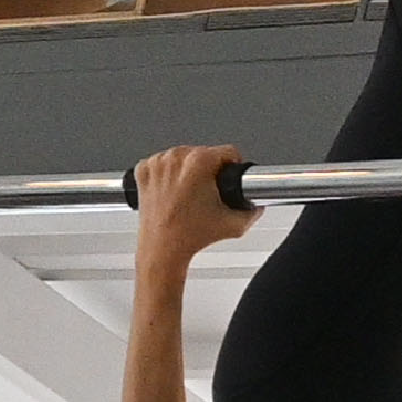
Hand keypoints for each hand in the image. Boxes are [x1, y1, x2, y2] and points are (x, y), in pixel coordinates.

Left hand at [133, 145, 261, 269]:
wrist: (162, 250)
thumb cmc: (190, 237)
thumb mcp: (235, 225)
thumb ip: (253, 210)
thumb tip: (257, 203)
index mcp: (199, 163)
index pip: (229, 151)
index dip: (234, 166)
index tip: (229, 177)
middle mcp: (176, 158)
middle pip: (204, 152)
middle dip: (209, 170)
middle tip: (208, 193)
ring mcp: (158, 163)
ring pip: (183, 157)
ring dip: (188, 170)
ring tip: (189, 195)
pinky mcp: (144, 170)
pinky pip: (162, 164)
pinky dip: (168, 174)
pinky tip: (173, 192)